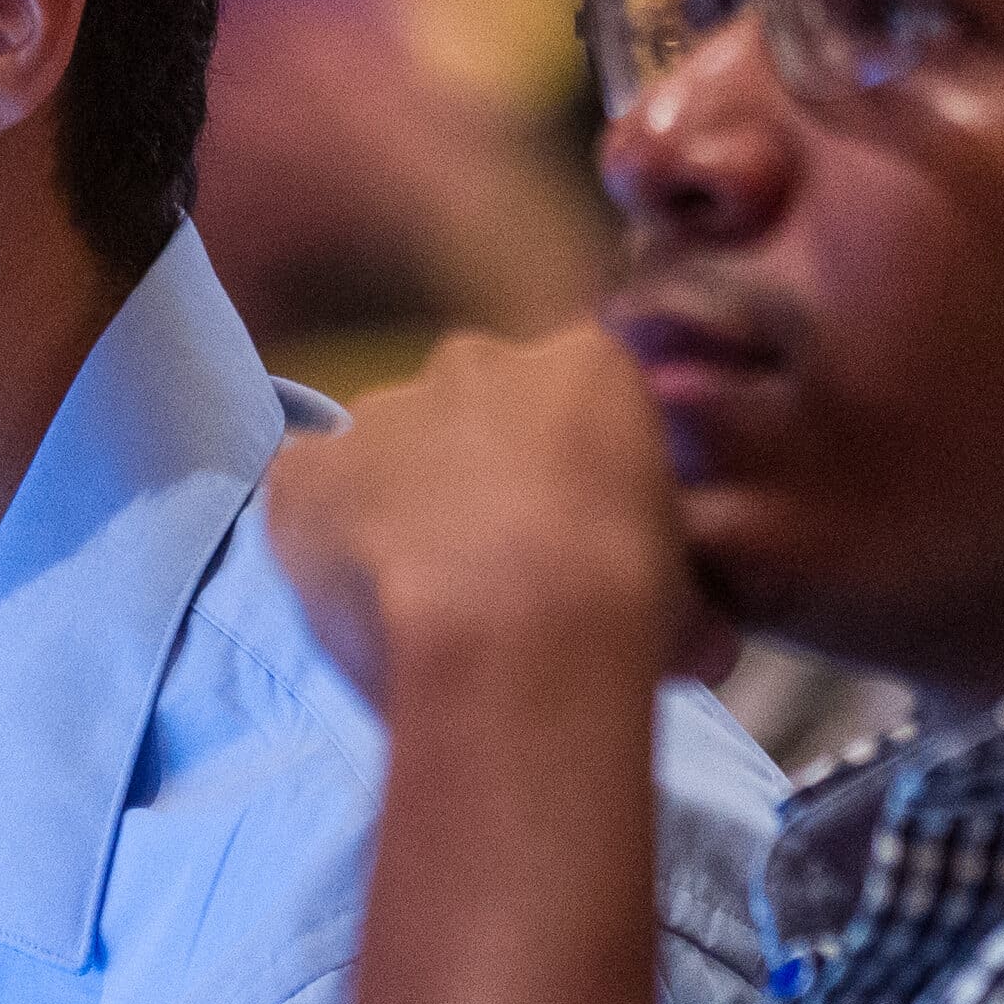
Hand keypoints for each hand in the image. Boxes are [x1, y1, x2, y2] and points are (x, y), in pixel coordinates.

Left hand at [262, 326, 708, 714]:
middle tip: (494, 575)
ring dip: (399, 508)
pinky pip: (309, 494)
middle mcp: (477, 360)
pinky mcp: (304, 470)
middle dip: (480, 481)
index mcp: (588, 365)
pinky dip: (324, 536)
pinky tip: (356, 595)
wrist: (516, 641)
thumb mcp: (686, 590)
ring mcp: (380, 409)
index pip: (571, 405)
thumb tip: (700, 642)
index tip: (569, 545)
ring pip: (385, 453)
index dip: (567, 481)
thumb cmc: (625, 610)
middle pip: (472, 414)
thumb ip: (673, 579)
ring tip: (420, 600)